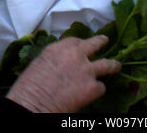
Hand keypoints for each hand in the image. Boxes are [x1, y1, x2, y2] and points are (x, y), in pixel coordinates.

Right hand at [6, 35, 120, 112]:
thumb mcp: (39, 64)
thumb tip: (61, 64)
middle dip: (101, 42)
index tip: (82, 46)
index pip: (75, 40)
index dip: (80, 44)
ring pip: (107, 64)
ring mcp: (87, 70)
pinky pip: (101, 87)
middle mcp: (75, 55)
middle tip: (105, 40)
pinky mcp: (93, 87)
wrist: (32, 105)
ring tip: (117, 66)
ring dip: (113, 65)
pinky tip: (92, 95)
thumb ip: (55, 60)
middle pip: (94, 43)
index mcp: (59, 48)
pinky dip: (97, 91)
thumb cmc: (28, 89)